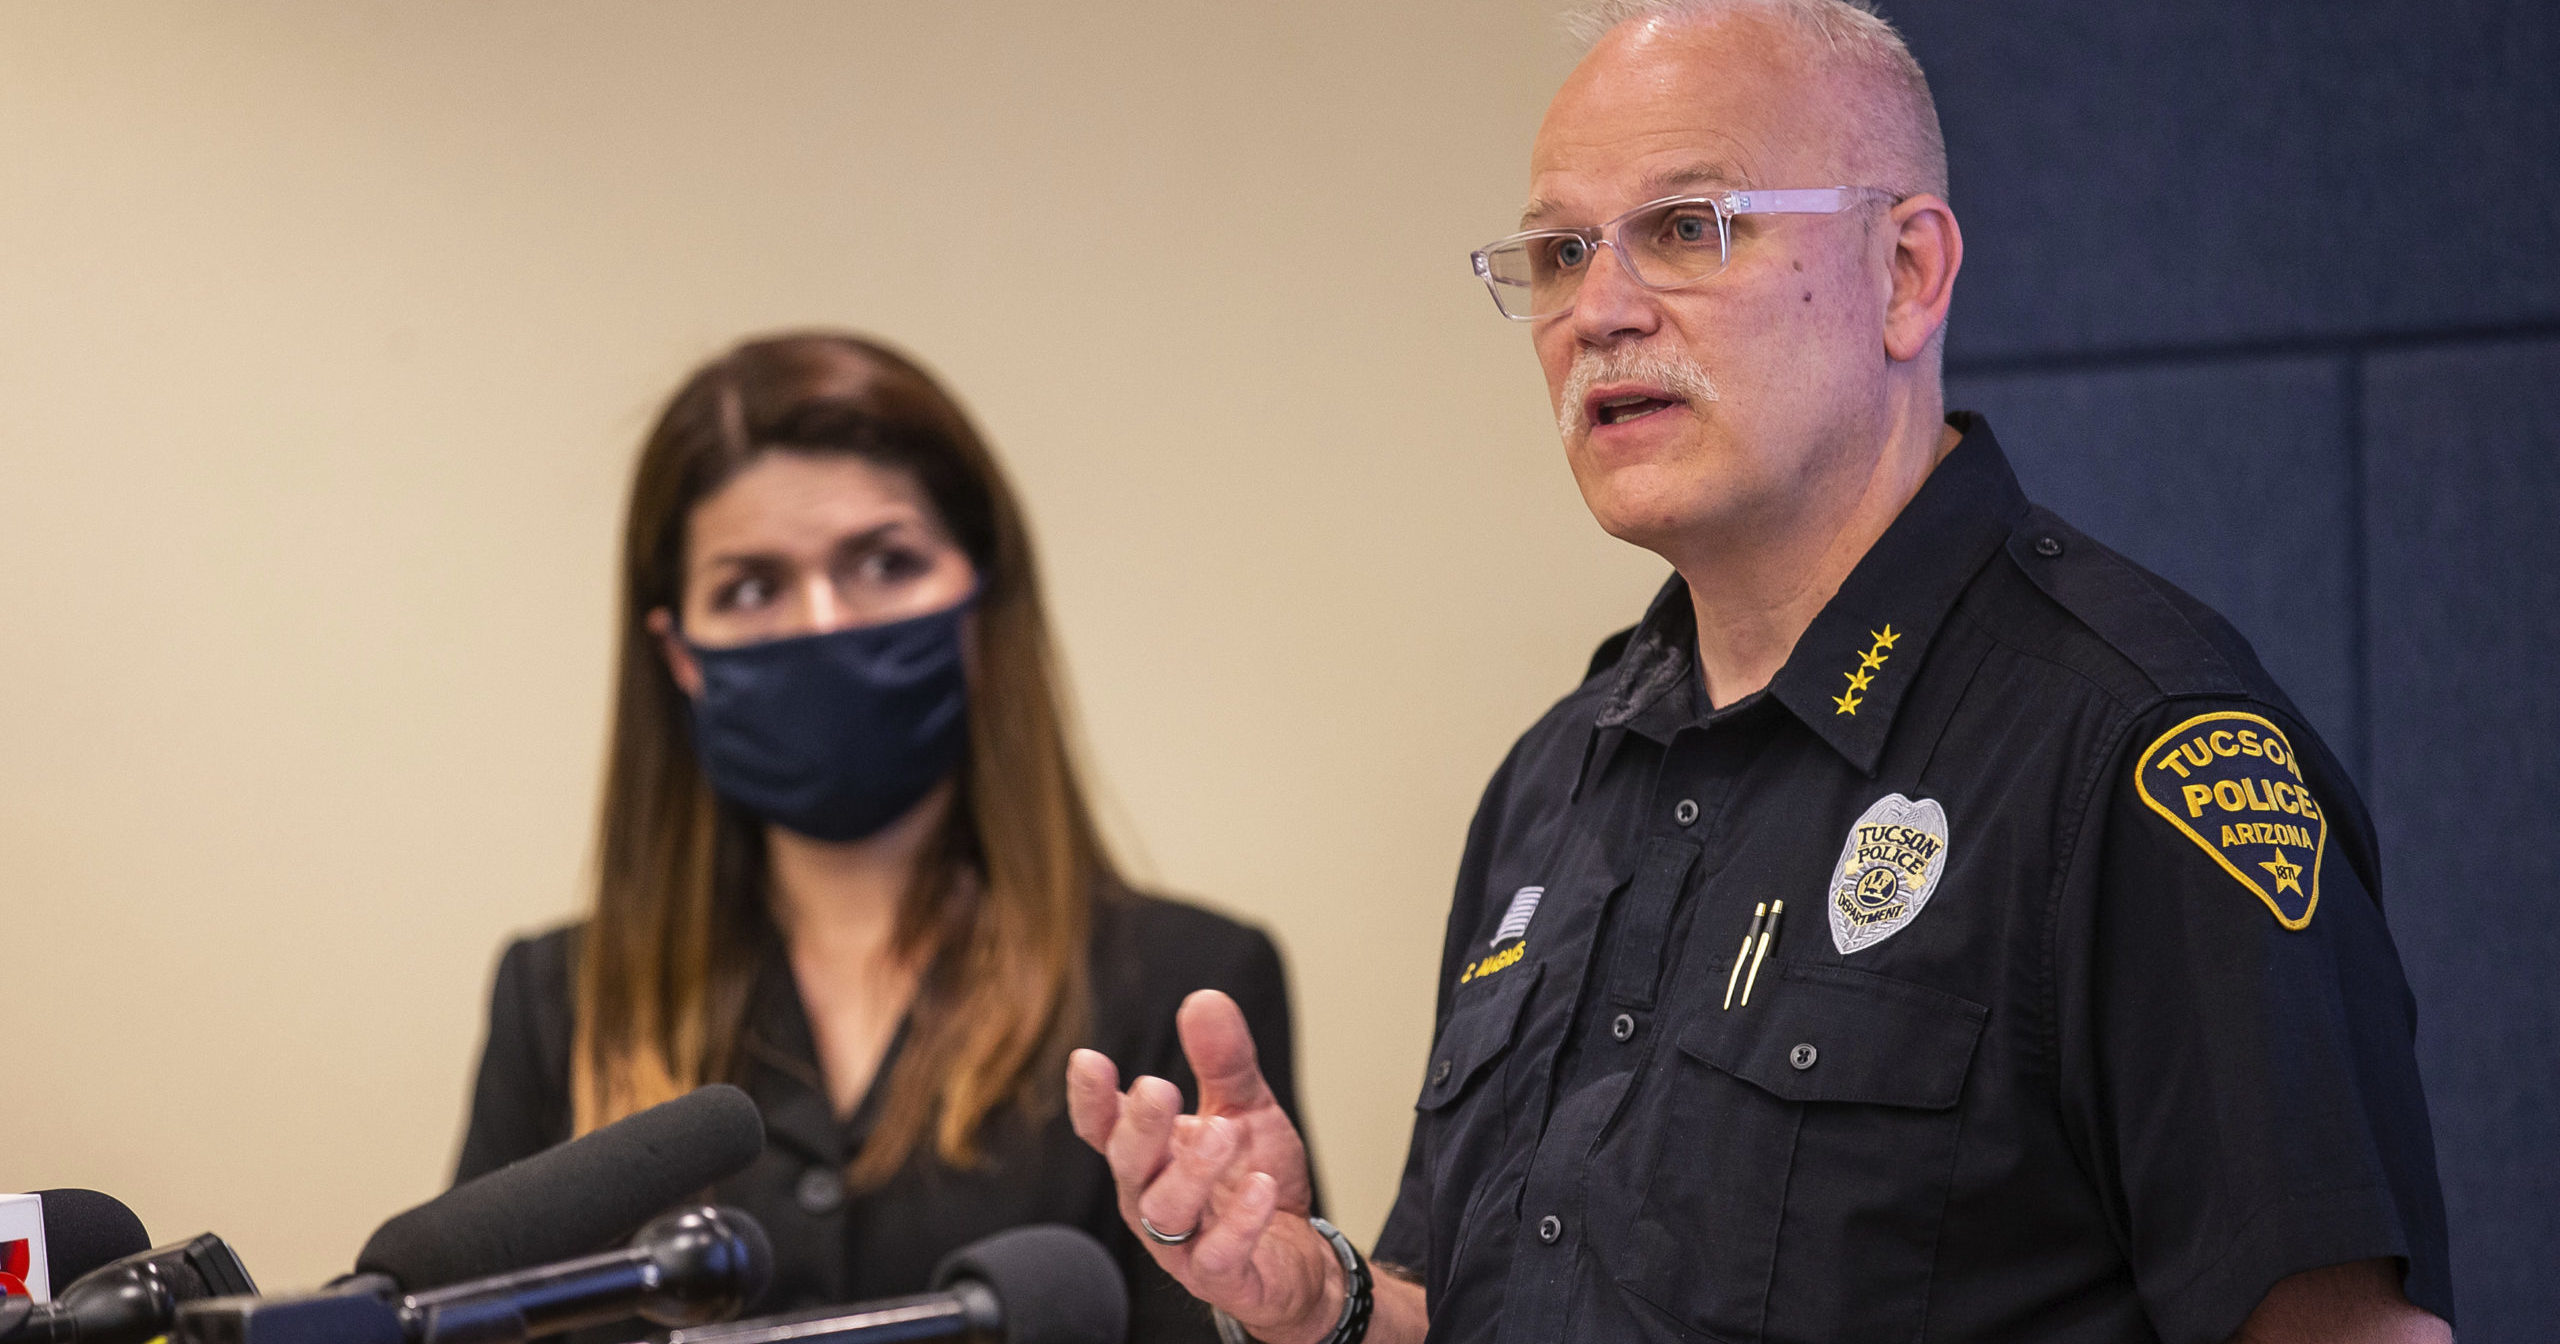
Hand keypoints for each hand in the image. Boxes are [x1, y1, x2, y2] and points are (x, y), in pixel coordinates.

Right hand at [1068, 990, 1341, 1343]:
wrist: (1295, 1255)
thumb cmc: (1253, 1180)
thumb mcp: (1245, 1108)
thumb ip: (1223, 1060)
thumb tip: (1204, 1000)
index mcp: (1150, 1155)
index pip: (1103, 1127)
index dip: (1090, 1099)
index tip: (1088, 1061)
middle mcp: (1152, 1197)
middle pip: (1127, 1165)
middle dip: (1139, 1127)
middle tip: (1157, 1089)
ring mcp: (1182, 1242)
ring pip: (1165, 1211)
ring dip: (1191, 1171)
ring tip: (1224, 1135)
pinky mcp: (1220, 1277)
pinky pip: (1217, 1255)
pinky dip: (1238, 1222)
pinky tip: (1261, 1187)